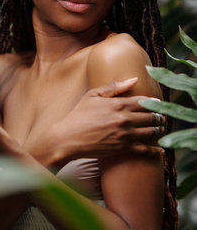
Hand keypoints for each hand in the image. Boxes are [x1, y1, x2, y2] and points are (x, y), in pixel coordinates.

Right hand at [30, 78, 164, 165]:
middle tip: (160, 117)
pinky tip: (160, 150)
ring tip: (160, 129)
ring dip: (159, 130)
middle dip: (159, 116)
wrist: (68, 139)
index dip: (153, 103)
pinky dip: (155, 150)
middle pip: (152, 116)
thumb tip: (134, 79)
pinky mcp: (123, 148)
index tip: (157, 104)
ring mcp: (125, 135)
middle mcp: (125, 119)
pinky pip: (145, 149)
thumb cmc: (78, 115)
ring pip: (151, 131)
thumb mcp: (93, 95)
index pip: (144, 101)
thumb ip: (114, 87)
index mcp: (118, 104)